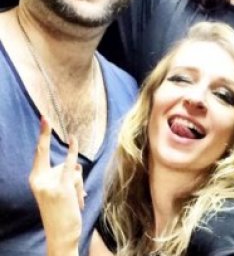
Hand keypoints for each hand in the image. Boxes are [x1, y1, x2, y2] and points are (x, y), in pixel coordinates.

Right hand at [28, 118, 84, 250]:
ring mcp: (49, 183)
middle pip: (66, 164)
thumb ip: (65, 173)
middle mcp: (39, 179)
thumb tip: (75, 164)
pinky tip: (73, 140)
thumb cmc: (61, 211)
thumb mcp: (59, 189)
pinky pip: (70, 166)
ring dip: (79, 186)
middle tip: (68, 193)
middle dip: (74, 180)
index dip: (43, 134)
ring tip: (72, 203)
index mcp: (35, 178)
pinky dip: (72, 152)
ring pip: (74, 171)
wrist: (61, 233)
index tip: (45, 117)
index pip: (39, 152)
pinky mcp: (61, 188)